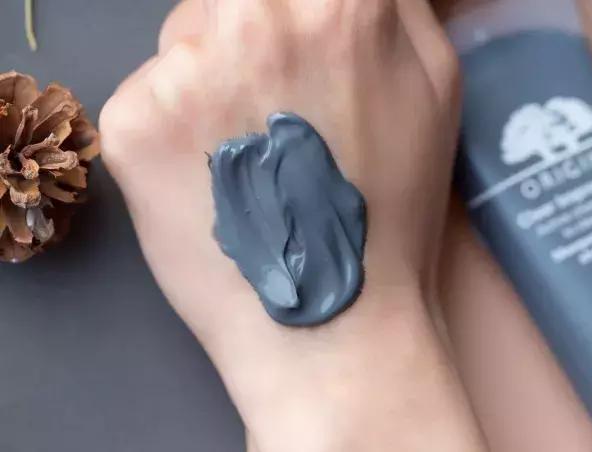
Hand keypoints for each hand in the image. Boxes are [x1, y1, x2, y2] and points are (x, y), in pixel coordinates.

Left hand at [100, 1, 481, 450]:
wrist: (331, 319)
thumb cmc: (395, 208)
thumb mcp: (436, 85)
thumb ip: (395, 8)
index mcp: (339, 2)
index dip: (296, 18)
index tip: (298, 56)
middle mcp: (255, 18)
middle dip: (247, 35)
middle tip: (272, 110)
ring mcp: (185, 68)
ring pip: (185, 40)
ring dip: (208, 79)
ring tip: (245, 156)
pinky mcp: (133, 121)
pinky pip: (150, 94)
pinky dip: (173, 128)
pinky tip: (207, 180)